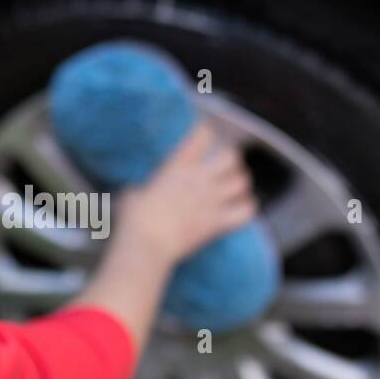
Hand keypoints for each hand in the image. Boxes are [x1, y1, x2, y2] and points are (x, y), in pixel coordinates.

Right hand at [114, 121, 258, 265]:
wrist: (145, 244)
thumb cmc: (133, 219)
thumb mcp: (133, 192)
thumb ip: (146, 186)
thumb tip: (142, 190)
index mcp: (177, 165)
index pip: (203, 134)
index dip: (205, 134)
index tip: (202, 141)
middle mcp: (198, 178)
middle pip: (231, 155)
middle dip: (230, 161)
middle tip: (223, 170)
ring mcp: (210, 200)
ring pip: (242, 181)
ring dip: (239, 184)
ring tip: (233, 190)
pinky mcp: (217, 223)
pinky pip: (246, 212)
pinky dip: (246, 210)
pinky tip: (238, 211)